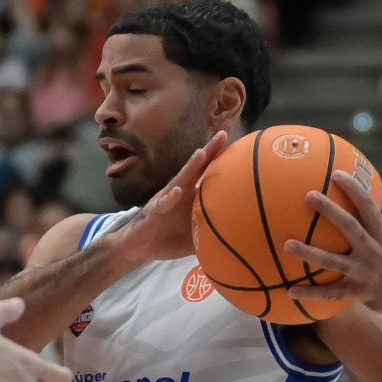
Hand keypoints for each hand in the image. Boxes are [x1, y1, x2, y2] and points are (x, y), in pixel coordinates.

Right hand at [107, 131, 228, 264]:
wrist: (140, 247)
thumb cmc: (168, 239)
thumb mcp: (195, 238)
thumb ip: (214, 235)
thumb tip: (240, 244)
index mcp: (192, 197)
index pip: (209, 175)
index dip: (222, 161)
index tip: (241, 147)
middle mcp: (181, 193)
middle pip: (197, 168)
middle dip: (209, 151)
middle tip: (223, 134)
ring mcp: (167, 199)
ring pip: (180, 180)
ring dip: (190, 166)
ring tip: (201, 153)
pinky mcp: (154, 211)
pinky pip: (163, 203)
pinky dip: (170, 197)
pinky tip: (178, 191)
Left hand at [285, 178, 381, 325]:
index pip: (369, 206)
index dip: (354, 189)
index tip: (337, 174)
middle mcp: (376, 251)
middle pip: (350, 227)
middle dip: (330, 210)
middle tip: (308, 195)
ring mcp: (366, 273)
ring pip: (334, 262)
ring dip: (310, 253)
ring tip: (287, 244)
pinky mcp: (360, 293)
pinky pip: (332, 294)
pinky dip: (312, 294)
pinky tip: (290, 291)